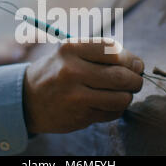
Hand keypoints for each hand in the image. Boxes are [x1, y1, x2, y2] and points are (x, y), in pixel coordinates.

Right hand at [23, 38, 144, 133]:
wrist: (28, 99)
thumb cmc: (57, 72)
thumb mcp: (70, 53)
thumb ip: (101, 54)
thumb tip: (137, 64)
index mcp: (71, 49)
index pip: (113, 50)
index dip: (131, 58)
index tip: (136, 64)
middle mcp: (72, 71)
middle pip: (121, 76)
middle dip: (136, 79)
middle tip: (136, 80)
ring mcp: (75, 96)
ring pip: (121, 98)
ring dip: (128, 96)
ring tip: (122, 93)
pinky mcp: (80, 116)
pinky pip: (112, 113)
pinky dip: (117, 109)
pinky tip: (107, 103)